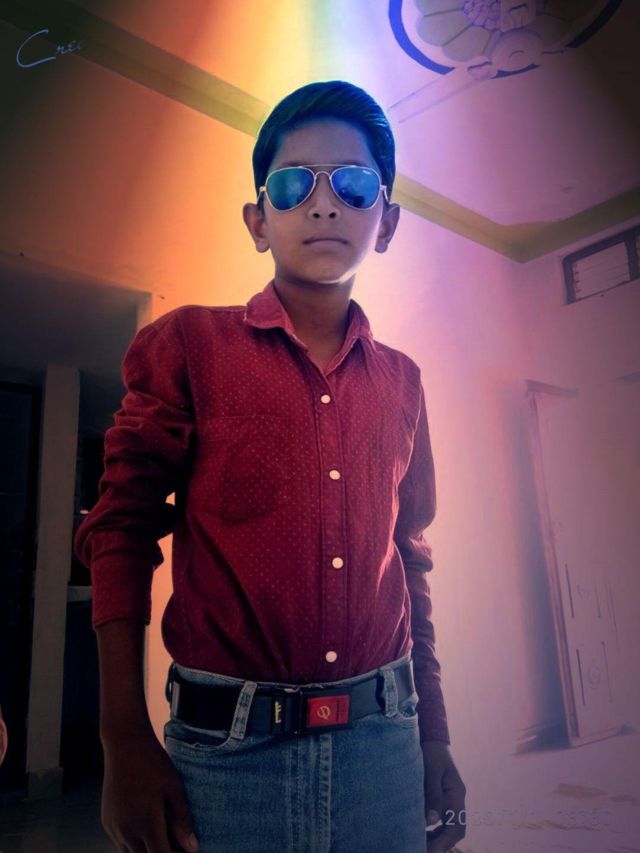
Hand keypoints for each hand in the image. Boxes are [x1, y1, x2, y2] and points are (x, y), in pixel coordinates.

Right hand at [101, 730, 198, 851]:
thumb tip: (192, 849)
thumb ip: (182, 820)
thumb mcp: (174, 788)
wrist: (124, 744)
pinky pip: (121, 843)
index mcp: (146, 822)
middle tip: (178, 845)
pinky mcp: (107, 821)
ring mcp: (114, 827)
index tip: (186, 851)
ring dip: (146, 851)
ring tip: (165, 837)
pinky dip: (135, 843)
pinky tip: (147, 829)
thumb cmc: (154, 764)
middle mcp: (127, 830)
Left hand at [420, 740, 465, 851]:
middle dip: (441, 844)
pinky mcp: (443, 796)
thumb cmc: (431, 752)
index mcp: (456, 794)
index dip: (444, 842)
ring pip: (449, 827)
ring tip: (420, 844)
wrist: (433, 737)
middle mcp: (457, 799)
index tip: (429, 850)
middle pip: (455, 831)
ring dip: (437, 838)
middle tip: (422, 850)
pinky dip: (435, 829)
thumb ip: (433, 795)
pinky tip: (422, 831)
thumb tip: (431, 822)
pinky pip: (443, 819)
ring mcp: (451, 798)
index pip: (457, 827)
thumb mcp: (431, 772)